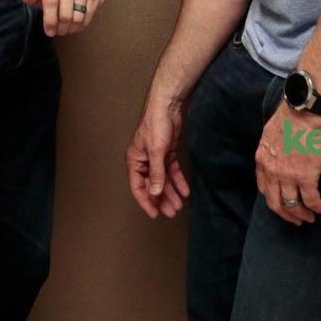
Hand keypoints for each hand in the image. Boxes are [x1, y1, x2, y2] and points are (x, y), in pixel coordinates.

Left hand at [22, 0, 102, 36]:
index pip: (51, 2)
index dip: (50, 20)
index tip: (49, 32)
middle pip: (66, 13)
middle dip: (61, 28)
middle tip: (59, 32)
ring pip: (78, 16)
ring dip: (72, 28)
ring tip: (67, 29)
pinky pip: (89, 14)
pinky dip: (82, 24)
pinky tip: (76, 25)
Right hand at [126, 93, 189, 218]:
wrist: (167, 105)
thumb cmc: (155, 124)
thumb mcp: (156, 151)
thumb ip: (156, 174)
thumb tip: (154, 193)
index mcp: (135, 160)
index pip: (138, 187)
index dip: (146, 202)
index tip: (155, 215)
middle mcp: (144, 161)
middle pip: (152, 185)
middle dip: (161, 200)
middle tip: (171, 212)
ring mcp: (156, 157)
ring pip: (163, 180)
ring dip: (171, 192)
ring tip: (179, 205)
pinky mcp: (167, 152)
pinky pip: (172, 171)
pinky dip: (178, 181)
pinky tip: (185, 191)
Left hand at [255, 101, 320, 225]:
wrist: (303, 112)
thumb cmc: (289, 117)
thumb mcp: (270, 134)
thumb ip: (271, 149)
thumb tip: (277, 154)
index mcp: (262, 160)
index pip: (264, 188)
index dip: (273, 199)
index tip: (282, 204)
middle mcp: (272, 172)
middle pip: (276, 203)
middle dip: (286, 215)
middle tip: (296, 220)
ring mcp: (288, 176)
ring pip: (293, 206)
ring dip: (302, 215)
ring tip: (311, 218)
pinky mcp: (306, 177)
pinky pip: (311, 200)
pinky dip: (319, 208)